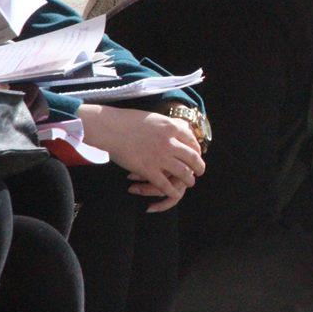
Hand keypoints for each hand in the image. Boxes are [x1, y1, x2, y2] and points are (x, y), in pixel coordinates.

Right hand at [77, 104, 204, 211]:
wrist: (111, 128)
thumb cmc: (129, 121)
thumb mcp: (156, 118)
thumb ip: (168, 126)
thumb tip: (177, 129)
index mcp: (172, 128)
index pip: (192, 141)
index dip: (197, 150)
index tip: (197, 154)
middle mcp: (170, 143)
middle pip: (193, 158)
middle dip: (199, 166)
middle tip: (200, 171)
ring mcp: (160, 157)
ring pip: (183, 172)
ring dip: (189, 179)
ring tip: (190, 182)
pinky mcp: (148, 170)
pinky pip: (165, 185)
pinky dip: (172, 191)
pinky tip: (174, 193)